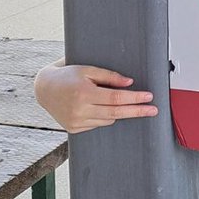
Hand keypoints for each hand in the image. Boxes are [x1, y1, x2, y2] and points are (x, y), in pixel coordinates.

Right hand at [33, 62, 156, 132]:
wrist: (44, 89)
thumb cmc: (67, 75)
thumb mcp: (88, 69)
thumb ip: (110, 76)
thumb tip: (129, 83)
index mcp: (84, 93)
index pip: (116, 98)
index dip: (134, 98)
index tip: (149, 97)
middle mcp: (79, 110)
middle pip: (116, 113)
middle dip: (137, 111)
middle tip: (153, 110)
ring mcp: (76, 122)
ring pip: (108, 120)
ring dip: (119, 112)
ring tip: (124, 102)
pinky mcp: (74, 129)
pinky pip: (98, 124)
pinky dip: (105, 116)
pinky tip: (101, 107)